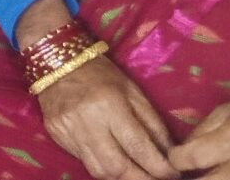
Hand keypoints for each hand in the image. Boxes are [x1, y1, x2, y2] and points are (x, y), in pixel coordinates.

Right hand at [34, 51, 177, 179]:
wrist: (58, 63)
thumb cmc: (102, 75)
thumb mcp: (134, 93)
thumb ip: (153, 125)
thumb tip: (169, 155)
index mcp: (110, 105)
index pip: (138, 147)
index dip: (159, 167)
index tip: (173, 175)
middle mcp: (87, 121)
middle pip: (117, 167)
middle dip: (140, 179)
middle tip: (156, 179)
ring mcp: (68, 130)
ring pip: (99, 171)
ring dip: (121, 177)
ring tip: (136, 173)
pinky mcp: (56, 135)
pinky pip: (84, 161)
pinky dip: (102, 167)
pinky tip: (113, 161)